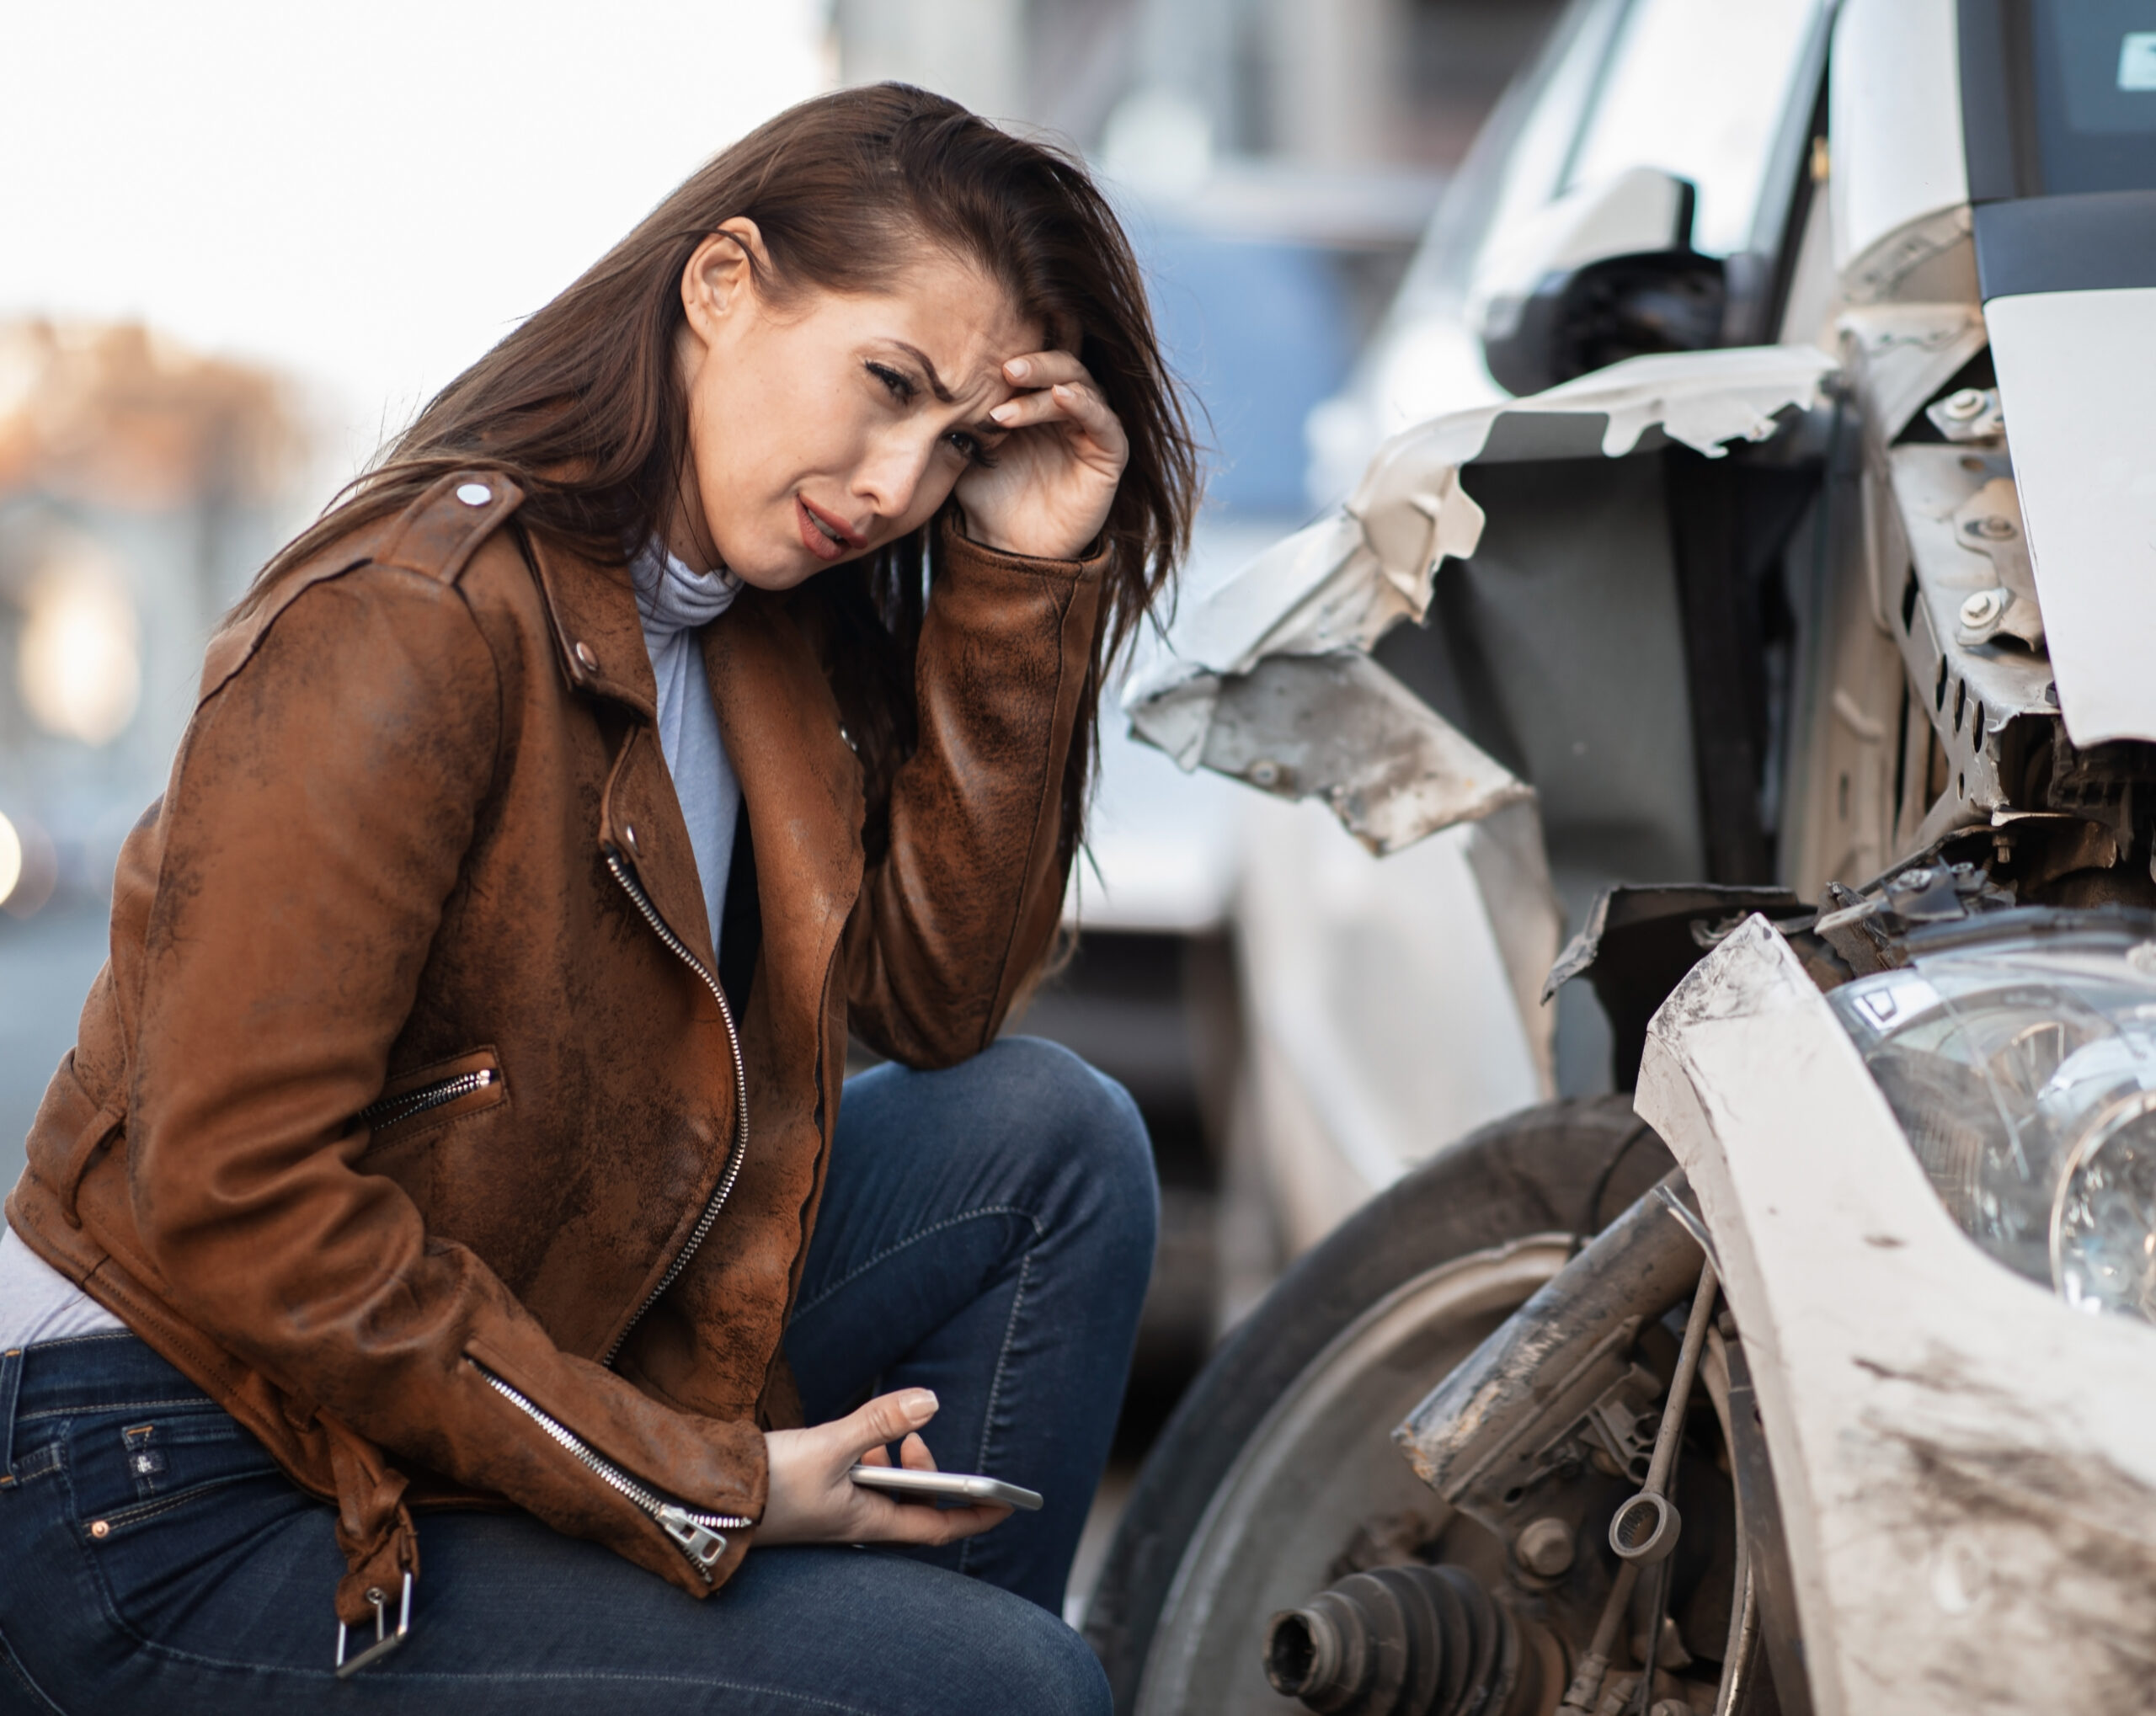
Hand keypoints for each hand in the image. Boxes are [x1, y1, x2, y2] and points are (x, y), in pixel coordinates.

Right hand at [756, 1388, 1012, 1546]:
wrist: (709, 1498)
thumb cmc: (769, 1485)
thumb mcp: (830, 1446)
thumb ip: (879, 1421)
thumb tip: (931, 1401)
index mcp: (868, 1521)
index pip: (937, 1526)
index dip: (975, 1517)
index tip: (1008, 1504)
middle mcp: (855, 1523)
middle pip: (913, 1511)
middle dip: (929, 1477)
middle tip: (916, 1443)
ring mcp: (834, 1514)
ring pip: (885, 1497)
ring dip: (898, 1467)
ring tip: (889, 1438)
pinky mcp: (815, 1501)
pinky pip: (860, 1487)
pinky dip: (870, 1464)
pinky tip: (856, 1441)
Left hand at [955, 351, 1127, 560]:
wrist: (1004, 546)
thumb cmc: (987, 495)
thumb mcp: (969, 444)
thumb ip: (968, 408)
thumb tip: (946, 369)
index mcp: (1038, 402)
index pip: (1037, 363)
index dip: (1016, 356)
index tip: (981, 361)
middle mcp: (1068, 411)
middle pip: (1064, 366)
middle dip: (1035, 364)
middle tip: (1004, 369)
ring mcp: (1092, 432)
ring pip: (1082, 388)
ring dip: (1048, 385)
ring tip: (1012, 399)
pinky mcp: (1111, 457)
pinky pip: (1107, 422)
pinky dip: (1086, 405)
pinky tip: (1060, 397)